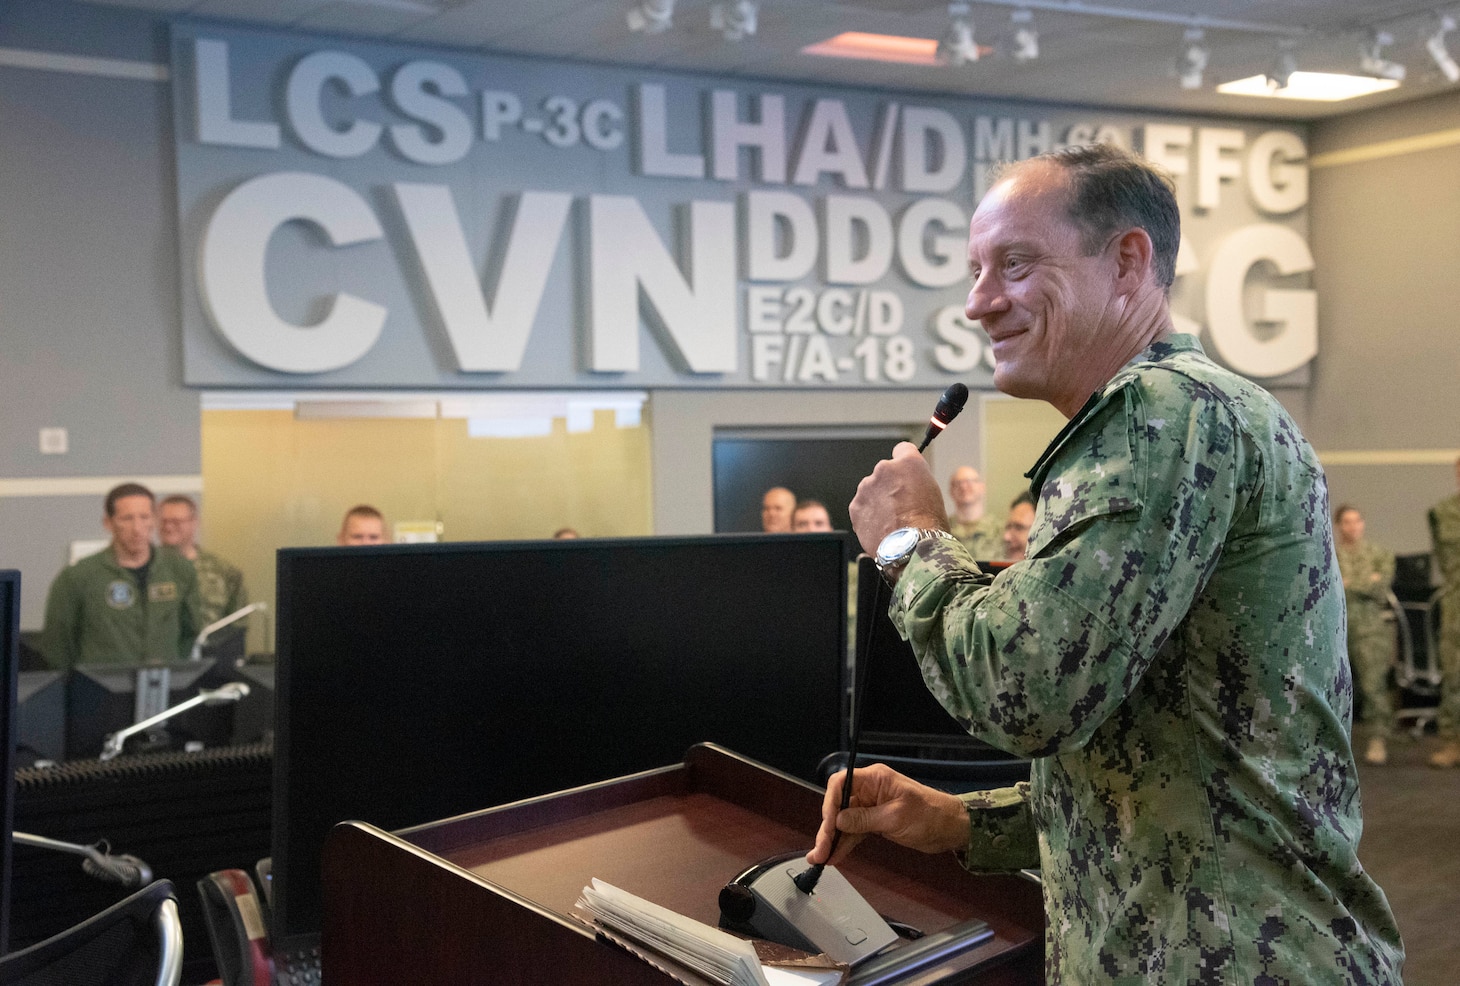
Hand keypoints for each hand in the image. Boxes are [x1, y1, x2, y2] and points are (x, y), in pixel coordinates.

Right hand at [806, 762, 970, 866]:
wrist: (951, 828)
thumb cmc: (929, 816)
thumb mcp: (896, 817)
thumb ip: (865, 819)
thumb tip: (838, 821)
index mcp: (874, 779)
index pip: (841, 784)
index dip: (830, 804)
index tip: (828, 826)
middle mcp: (869, 790)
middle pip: (839, 805)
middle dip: (828, 828)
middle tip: (818, 852)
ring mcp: (871, 807)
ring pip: (844, 822)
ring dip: (832, 840)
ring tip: (819, 859)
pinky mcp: (876, 823)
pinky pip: (855, 832)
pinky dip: (845, 844)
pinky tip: (835, 857)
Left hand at [849, 443, 949, 556]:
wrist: (911, 547)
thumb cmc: (928, 524)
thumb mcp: (933, 492)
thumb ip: (916, 479)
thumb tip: (908, 481)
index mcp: (907, 462)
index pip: (902, 450)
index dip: (905, 463)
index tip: (905, 472)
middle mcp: (884, 469)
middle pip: (885, 472)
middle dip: (890, 485)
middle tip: (901, 505)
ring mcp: (867, 487)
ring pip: (871, 490)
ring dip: (878, 500)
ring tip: (892, 520)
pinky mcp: (856, 506)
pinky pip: (862, 506)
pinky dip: (869, 515)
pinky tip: (882, 527)